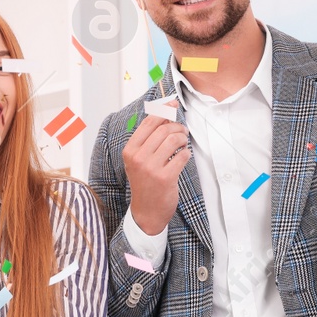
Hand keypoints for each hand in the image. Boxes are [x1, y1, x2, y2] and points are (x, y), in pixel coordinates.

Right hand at [123, 115, 190, 235]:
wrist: (146, 211)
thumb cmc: (145, 183)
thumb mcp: (138, 160)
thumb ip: (149, 139)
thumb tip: (165, 114)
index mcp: (130, 150)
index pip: (148, 122)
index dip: (163, 110)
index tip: (173, 104)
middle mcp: (138, 158)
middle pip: (163, 129)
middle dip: (177, 127)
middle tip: (182, 131)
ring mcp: (151, 168)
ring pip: (174, 140)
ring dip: (183, 139)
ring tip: (183, 143)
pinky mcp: (165, 177)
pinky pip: (182, 155)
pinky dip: (186, 153)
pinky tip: (182, 157)